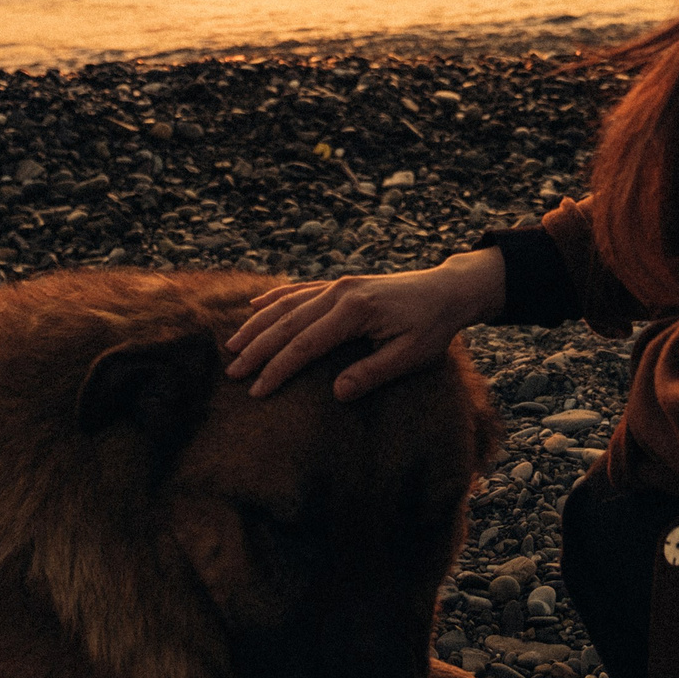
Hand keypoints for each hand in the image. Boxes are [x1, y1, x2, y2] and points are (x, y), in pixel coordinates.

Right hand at [225, 248, 506, 400]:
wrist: (447, 290)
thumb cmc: (432, 327)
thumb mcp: (410, 356)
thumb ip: (372, 373)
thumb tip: (336, 393)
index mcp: (355, 311)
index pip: (306, 344)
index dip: (278, 369)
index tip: (257, 391)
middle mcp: (341, 292)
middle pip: (288, 323)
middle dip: (257, 348)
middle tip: (232, 372)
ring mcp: (339, 285)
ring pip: (287, 304)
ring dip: (258, 324)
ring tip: (232, 345)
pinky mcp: (341, 284)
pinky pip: (300, 290)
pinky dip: (275, 298)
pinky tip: (255, 306)